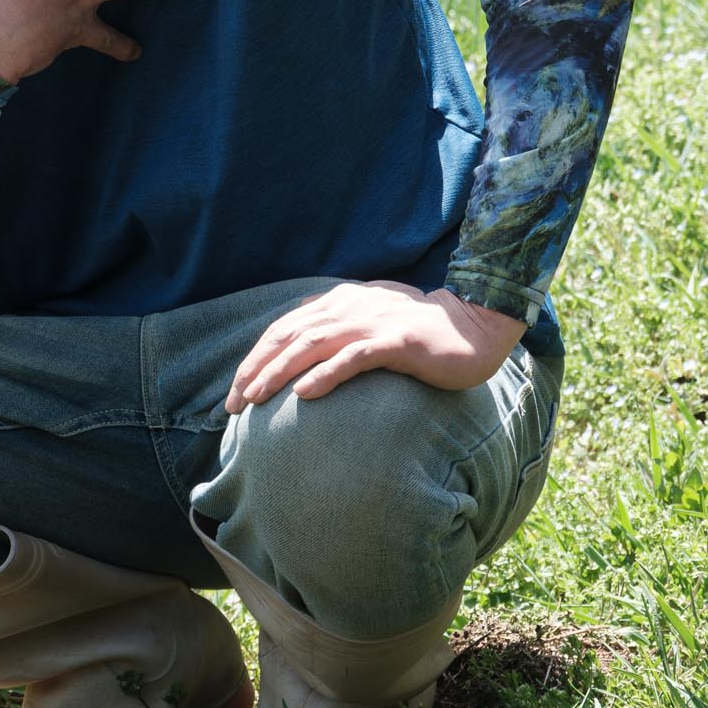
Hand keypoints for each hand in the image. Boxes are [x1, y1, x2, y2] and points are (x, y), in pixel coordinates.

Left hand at [226, 283, 527, 411]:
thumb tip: (301, 367)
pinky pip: (354, 358)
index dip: (255, 358)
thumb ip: (337, 337)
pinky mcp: (397, 342)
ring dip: (279, 373)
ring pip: (312, 346)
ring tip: (256, 398)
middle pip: (289, 337)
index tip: (235, 391)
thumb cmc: (418, 336)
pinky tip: (305, 395)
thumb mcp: (369, 330)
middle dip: (255, 370)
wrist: (473, 328)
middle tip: (233, 404)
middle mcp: (349, 308)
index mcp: (338, 303)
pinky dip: (326, 374)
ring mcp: (373, 323)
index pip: (283, 329)